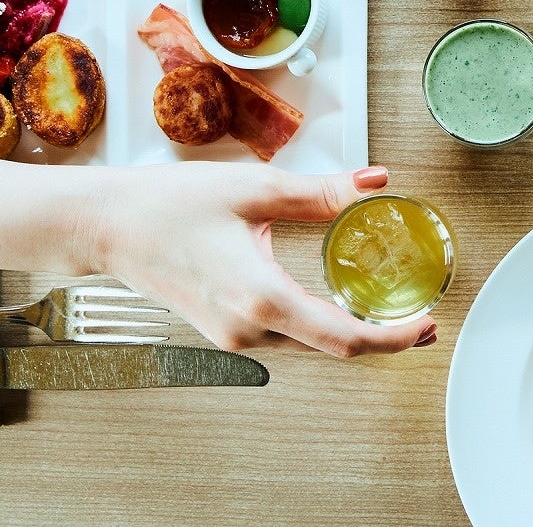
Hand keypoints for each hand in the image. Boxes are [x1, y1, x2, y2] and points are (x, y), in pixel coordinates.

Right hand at [82, 162, 434, 356]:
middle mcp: (248, 330)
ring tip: (390, 313)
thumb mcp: (256, 189)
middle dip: (382, 338)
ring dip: (351, 334)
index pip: (344, 338)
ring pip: (309, 347)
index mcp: (261, 299)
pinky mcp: (223, 330)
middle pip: (332, 350)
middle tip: (422, 321)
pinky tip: (338, 306)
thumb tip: (375, 182)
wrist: (107, 226)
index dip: (392, 339)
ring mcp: (233, 336)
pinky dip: (320, 328)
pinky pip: (285, 338)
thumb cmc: (169, 205)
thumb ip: (321, 192)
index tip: (425, 326)